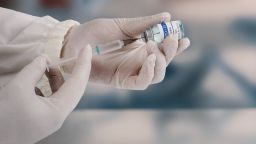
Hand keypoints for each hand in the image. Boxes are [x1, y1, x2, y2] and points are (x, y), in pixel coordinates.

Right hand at [0, 46, 91, 143]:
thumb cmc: (2, 118)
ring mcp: (51, 119)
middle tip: (77, 53)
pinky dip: (47, 86)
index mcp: (59, 111)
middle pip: (73, 89)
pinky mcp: (43, 119)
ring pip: (61, 94)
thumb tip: (44, 59)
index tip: (87, 48)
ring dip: (56, 78)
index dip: (83, 64)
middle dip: (74, 70)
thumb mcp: (18, 88)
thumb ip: (34, 70)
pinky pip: (51, 99)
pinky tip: (37, 81)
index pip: (78, 83)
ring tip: (47, 66)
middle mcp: (59, 116)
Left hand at [62, 12, 189, 89]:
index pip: (164, 50)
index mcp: (141, 48)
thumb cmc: (96, 32)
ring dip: (161, 62)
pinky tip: (150, 59)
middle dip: (171, 53)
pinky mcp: (123, 81)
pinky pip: (141, 82)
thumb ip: (143, 24)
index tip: (184, 38)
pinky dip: (149, 73)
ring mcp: (132, 72)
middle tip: (171, 39)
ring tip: (155, 48)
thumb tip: (167, 16)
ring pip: (157, 75)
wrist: (74, 43)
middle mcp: (139, 61)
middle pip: (164, 63)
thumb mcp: (122, 25)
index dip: (176, 47)